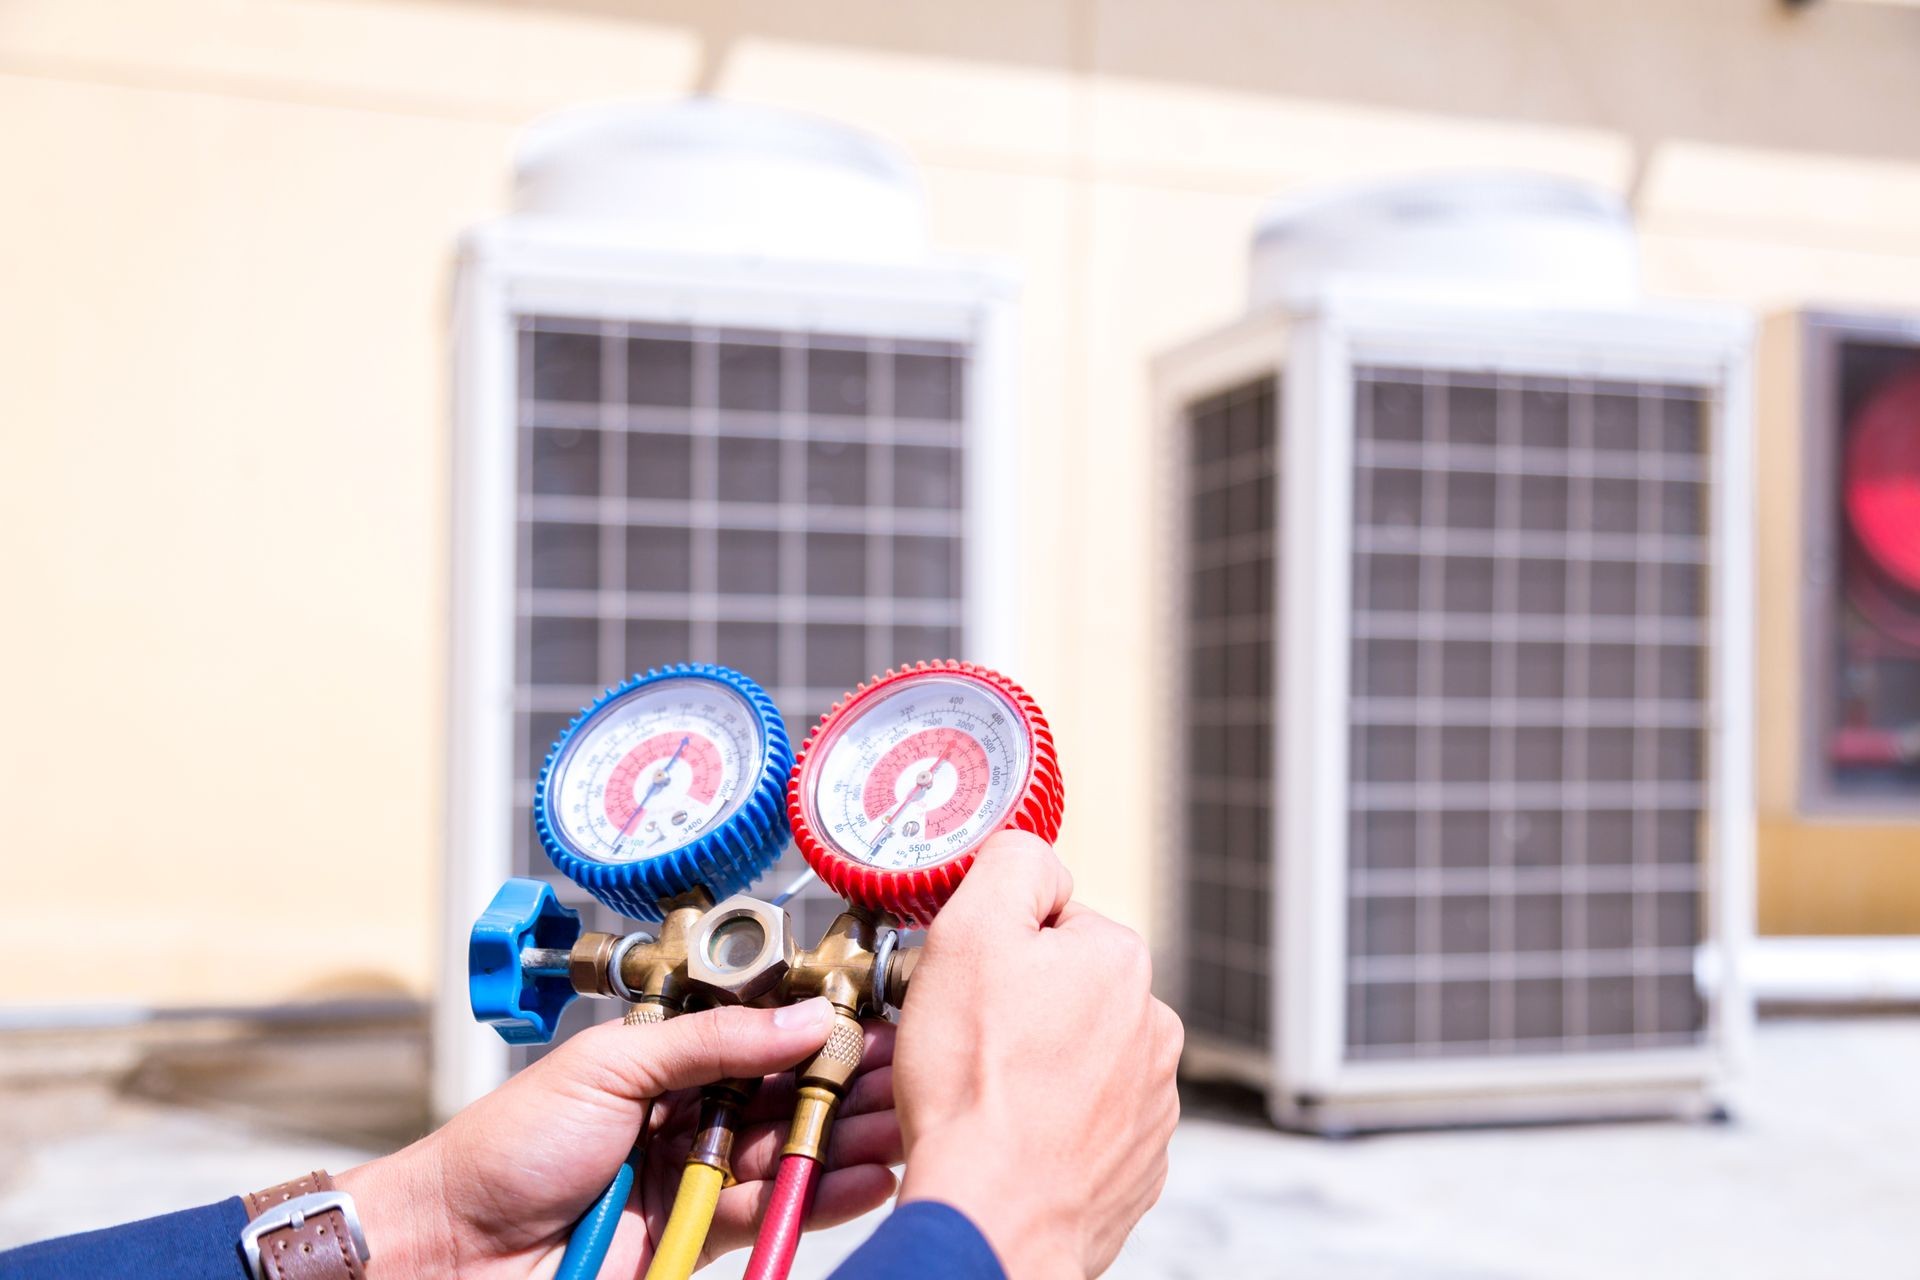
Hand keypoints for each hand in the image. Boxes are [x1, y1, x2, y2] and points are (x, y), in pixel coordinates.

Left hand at [338, 998, 901, 1278]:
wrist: (453, 1248)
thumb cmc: (505, 1148)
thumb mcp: (612, 1067)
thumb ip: (713, 1042)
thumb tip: (800, 1018)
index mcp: (663, 1056)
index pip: (759, 1034)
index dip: (817, 1028)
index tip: (872, 1021)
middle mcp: (685, 1110)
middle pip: (784, 1092)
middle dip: (846, 1082)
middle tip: (902, 1074)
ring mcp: (694, 1172)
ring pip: (788, 1150)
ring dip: (845, 1137)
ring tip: (899, 1126)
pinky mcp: (698, 1233)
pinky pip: (771, 1208)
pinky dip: (819, 1194)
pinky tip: (862, 1176)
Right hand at [895, 831, 1183, 1275]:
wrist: (993, 1218)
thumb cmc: (975, 1089)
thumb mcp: (969, 932)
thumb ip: (1009, 864)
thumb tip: (1032, 853)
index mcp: (1120, 960)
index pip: (1048, 921)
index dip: (993, 947)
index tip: (966, 984)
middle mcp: (1154, 1026)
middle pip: (1064, 989)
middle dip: (1017, 1009)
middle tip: (967, 1044)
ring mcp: (1151, 1102)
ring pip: (1075, 1057)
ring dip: (1036, 1069)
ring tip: (987, 1098)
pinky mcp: (1137, 1163)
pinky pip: (1084, 1123)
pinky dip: (1050, 1127)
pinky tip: (1012, 1137)